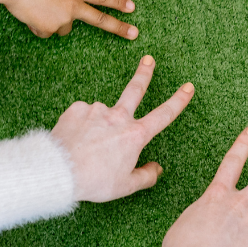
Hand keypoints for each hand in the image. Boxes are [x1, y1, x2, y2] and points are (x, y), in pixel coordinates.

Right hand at [6, 0, 138, 38]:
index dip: (118, 2)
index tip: (132, 8)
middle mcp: (72, 7)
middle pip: (99, 20)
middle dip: (119, 28)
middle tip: (134, 34)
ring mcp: (61, 19)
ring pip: (64, 27)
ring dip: (57, 21)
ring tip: (41, 6)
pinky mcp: (47, 29)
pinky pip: (46, 32)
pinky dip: (40, 26)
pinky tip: (31, 13)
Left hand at [53, 55, 195, 201]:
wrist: (59, 171)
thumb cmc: (94, 181)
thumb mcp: (125, 186)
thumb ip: (146, 176)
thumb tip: (157, 168)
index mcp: (135, 135)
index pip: (164, 114)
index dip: (178, 100)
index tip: (188, 87)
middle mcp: (118, 117)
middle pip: (136, 89)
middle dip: (145, 73)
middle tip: (148, 60)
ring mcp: (97, 110)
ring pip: (102, 115)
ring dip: (98, 125)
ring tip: (87, 147)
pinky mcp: (77, 109)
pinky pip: (83, 116)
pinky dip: (81, 126)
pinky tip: (75, 139)